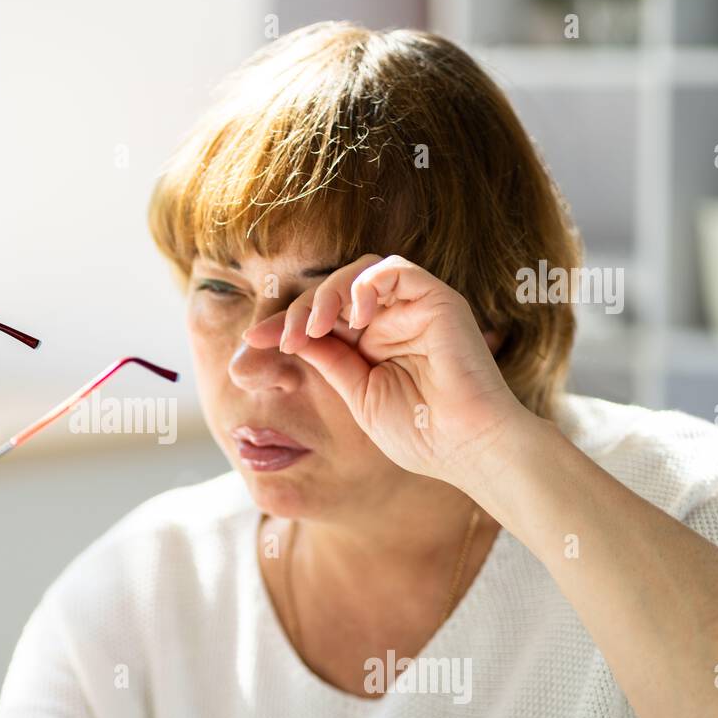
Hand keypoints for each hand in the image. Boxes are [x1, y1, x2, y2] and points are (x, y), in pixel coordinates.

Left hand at [243, 254, 530, 485]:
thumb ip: (329, 360)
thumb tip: (290, 337)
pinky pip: (395, 269)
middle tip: (282, 339)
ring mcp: (415, 307)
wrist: (465, 448)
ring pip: (361, 272)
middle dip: (299, 309)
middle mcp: (393, 320)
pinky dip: (366, 283)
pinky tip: (353, 317)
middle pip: (335, 291)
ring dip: (328, 294)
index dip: (285, 324)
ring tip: (313, 327)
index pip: (323, 318)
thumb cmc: (420, 433)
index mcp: (373, 343)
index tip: (252, 341)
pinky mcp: (438, 299)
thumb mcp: (357, 394)